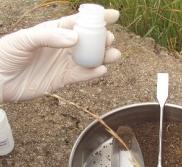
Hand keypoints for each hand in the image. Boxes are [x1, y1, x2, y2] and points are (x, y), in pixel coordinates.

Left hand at [0, 9, 120, 102]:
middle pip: (87, 42)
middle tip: (109, 40)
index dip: (96, 18)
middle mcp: (61, 47)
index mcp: (53, 31)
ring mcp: (63, 63)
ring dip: (102, 57)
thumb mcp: (24, 39)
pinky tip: (101, 70)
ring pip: (88, 59)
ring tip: (114, 55)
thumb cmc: (6, 54)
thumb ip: (49, 37)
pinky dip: (92, 74)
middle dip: (101, 39)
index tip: (113, 15)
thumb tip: (75, 38)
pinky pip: (81, 76)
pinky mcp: (62, 79)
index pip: (77, 22)